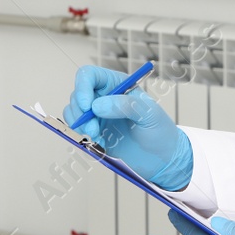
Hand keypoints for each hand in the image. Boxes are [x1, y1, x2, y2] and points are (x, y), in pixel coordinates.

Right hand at [63, 65, 193, 190]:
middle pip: (77, 95)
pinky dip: (83, 139)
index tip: (87, 106)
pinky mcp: (94, 133)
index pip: (89, 75)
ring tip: (97, 138)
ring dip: (80, 126)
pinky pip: (77, 132)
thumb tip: (97, 106)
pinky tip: (101, 145)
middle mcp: (104, 97)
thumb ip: (126, 105)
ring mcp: (97, 116)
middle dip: (80, 113)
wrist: (162, 159)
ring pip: (72, 113)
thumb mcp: (149, 114)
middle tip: (93, 130)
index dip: (83, 87)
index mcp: (117, 85)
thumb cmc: (161, 132)